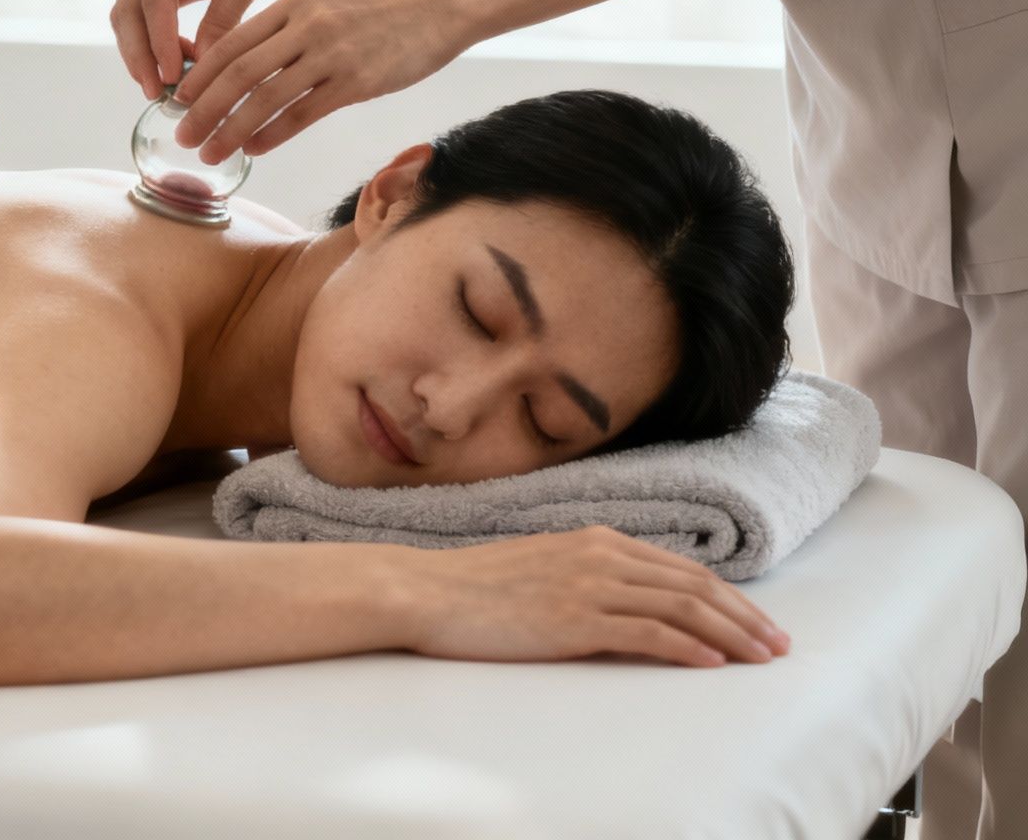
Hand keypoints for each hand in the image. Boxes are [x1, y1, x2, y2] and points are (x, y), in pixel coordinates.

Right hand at [109, 0, 301, 99]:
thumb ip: (223, 20)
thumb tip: (200, 67)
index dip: (160, 43)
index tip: (172, 77)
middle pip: (129, 9)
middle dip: (139, 55)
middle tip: (156, 91)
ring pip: (127, 15)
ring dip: (140, 53)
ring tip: (164, 85)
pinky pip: (140, 15)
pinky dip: (151, 42)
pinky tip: (174, 64)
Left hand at [170, 0, 466, 163]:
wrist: (435, 8)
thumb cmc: (374, 12)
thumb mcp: (321, 6)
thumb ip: (282, 31)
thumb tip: (240, 68)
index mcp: (292, 5)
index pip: (232, 42)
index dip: (201, 75)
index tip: (177, 100)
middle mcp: (306, 26)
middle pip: (239, 72)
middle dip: (204, 108)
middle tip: (182, 136)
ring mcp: (331, 54)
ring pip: (266, 97)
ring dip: (230, 129)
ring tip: (210, 153)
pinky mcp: (355, 81)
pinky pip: (302, 113)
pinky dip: (272, 134)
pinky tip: (254, 149)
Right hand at [397, 526, 791, 667]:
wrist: (425, 590)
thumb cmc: (474, 587)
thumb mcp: (542, 570)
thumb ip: (588, 580)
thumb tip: (626, 609)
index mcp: (595, 540)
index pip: (682, 569)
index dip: (729, 597)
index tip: (758, 623)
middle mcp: (601, 555)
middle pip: (694, 586)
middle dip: (744, 617)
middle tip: (779, 646)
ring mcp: (588, 585)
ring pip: (682, 608)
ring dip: (730, 635)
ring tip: (761, 659)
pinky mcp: (574, 618)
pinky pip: (646, 632)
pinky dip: (686, 648)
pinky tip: (711, 664)